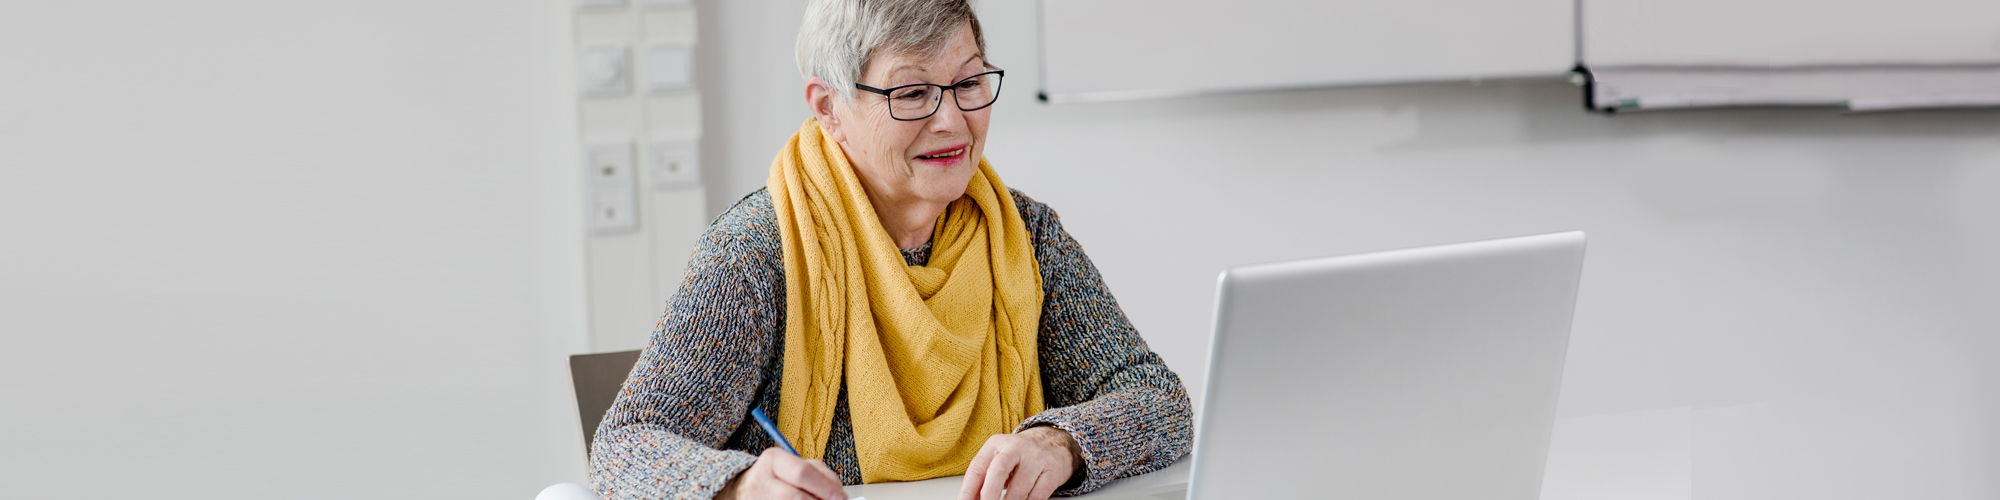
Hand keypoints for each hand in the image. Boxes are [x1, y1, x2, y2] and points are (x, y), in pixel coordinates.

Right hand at [717, 448, 846, 499]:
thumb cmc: (777, 476)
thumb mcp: (794, 465)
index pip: (803, 473)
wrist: (743, 488)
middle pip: (796, 497)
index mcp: (773, 460)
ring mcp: (757, 499)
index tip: (842, 497)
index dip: (826, 488)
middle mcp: (760, 480)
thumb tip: (839, 494)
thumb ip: (818, 474)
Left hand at [957, 426, 1082, 499]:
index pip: (977, 468)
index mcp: (996, 444)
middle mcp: (1015, 447)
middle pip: (998, 472)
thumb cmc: (1020, 456)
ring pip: (1020, 489)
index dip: (968, 490)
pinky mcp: (1053, 469)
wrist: (1055, 441)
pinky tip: (1025, 499)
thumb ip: (985, 478)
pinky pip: (1038, 495)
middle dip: (989, 495)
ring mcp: (1036, 457)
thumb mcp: (999, 459)